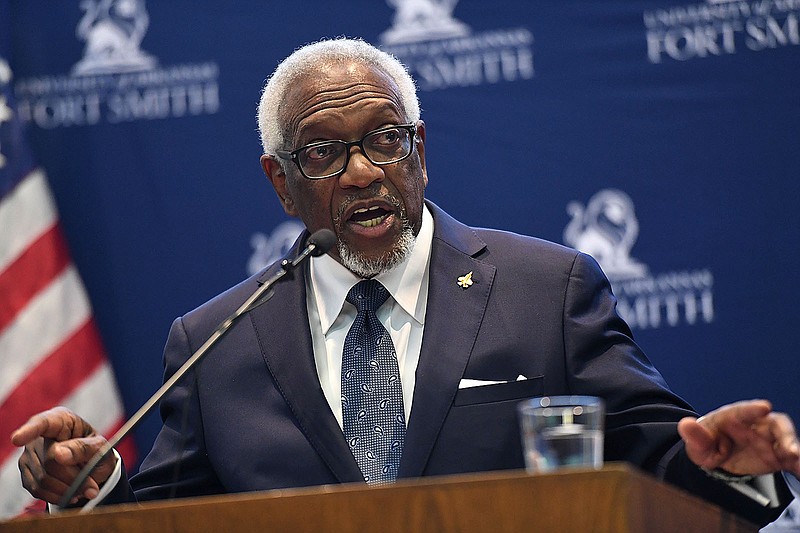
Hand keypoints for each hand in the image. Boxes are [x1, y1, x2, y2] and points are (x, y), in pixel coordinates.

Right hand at [10, 406, 116, 504]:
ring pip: (43, 479)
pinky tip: (71, 493)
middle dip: (73, 477)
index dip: (29, 431)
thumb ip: (83, 448)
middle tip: (91, 486)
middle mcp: (40, 437)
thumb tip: (59, 454)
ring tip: (84, 489)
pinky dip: (57, 496)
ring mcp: (29, 456)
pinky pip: (38, 491)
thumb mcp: (100, 447)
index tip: (18, 439)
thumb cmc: (96, 451)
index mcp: (60, 420)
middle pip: (49, 461)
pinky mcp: (27, 475)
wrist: (92, 466)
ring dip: (67, 489)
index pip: (42, 423)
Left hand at [678, 399, 799, 477]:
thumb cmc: (707, 443)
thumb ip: (694, 435)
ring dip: (793, 448)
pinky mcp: (777, 455)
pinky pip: (791, 458)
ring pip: (786, 439)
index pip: (743, 411)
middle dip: (784, 434)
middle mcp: (755, 425)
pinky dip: (797, 464)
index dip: (753, 409)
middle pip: (774, 423)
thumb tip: (685, 424)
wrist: (716, 457)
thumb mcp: (697, 443)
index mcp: (733, 417)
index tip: (764, 407)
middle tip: (789, 448)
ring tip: (796, 459)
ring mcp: (768, 439)